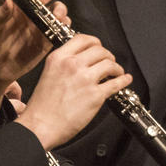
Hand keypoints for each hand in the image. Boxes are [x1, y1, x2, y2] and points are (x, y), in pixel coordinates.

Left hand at [0, 0, 65, 117]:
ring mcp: (38, 24)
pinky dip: (64, 23)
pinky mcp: (46, 38)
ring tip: (55, 14)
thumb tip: (9, 0)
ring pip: (56, 7)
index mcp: (11, 3)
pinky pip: (60, 27)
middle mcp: (27, 10)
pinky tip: (60, 25)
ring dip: (58, 7)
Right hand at [16, 33, 131, 149]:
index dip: (95, 42)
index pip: (83, 39)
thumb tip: (81, 61)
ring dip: (117, 68)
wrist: (40, 126)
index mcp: (59, 58)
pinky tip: (125, 80)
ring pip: (110, 64)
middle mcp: (72, 65)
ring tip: (117, 72)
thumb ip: (63, 64)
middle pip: (100, 50)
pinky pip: (116, 83)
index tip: (99, 46)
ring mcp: (85, 79)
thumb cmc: (42, 106)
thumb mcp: (48, 74)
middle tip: (109, 61)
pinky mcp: (95, 95)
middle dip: (108, 55)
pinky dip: (124, 80)